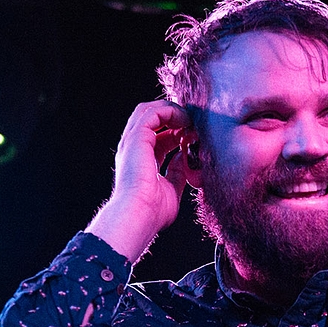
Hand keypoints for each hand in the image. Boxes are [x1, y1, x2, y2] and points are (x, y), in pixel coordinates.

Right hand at [85, 100, 193, 261]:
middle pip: (150, 118)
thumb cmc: (153, 212)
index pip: (158, 137)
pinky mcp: (136, 138)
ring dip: (172, 111)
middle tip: (193, 122)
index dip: (177, 132)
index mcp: (141, 161)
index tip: (194, 137)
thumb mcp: (171, 189)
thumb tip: (184, 158)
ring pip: (149, 110)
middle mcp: (134, 149)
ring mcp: (132, 142)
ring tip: (190, 120)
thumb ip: (177, 172)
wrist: (139, 216)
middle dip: (173, 116)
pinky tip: (185, 122)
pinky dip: (170, 112)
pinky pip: (152, 113)